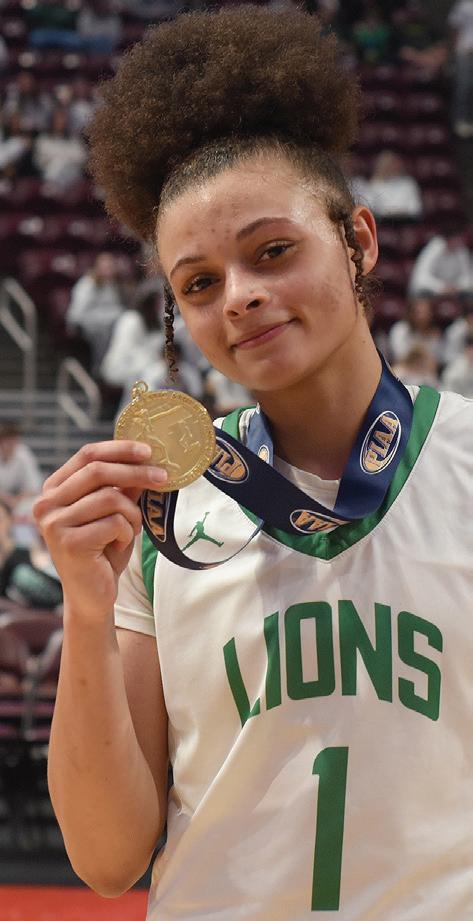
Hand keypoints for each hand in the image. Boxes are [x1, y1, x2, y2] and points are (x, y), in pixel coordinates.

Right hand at [33, 441, 166, 622]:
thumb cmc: (103, 550)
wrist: (92, 595)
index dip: (119, 449)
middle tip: (163, 477)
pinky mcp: (69, 543)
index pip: (87, 455)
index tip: (148, 450)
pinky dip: (126, 533)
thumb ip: (123, 486)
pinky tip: (118, 546)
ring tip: (130, 531)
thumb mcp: (115, 512)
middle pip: (98, 471)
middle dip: (136, 472)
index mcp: (54, 489)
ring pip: (111, 498)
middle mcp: (47, 503)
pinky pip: (114, 523)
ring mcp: (54, 523)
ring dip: (132, 514)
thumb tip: (146, 457)